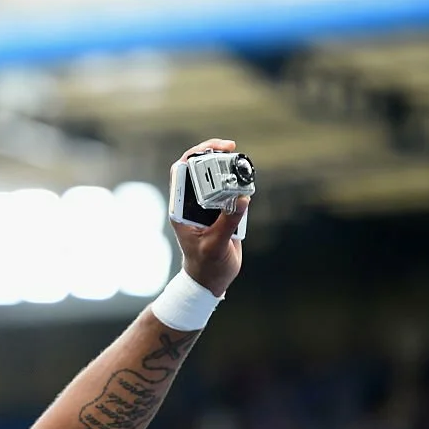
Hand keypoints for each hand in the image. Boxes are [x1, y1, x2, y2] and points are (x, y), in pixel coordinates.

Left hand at [171, 139, 249, 296]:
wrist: (212, 280)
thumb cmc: (207, 266)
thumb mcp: (216, 246)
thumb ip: (227, 223)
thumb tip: (242, 200)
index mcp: (181, 210)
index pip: (181, 173)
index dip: (193, 156)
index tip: (211, 150)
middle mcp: (192, 204)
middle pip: (199, 169)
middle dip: (213, 154)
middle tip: (231, 148)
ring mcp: (207, 206)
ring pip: (216, 178)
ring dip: (229, 168)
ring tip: (241, 164)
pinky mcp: (222, 211)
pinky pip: (230, 191)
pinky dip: (239, 183)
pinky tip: (247, 181)